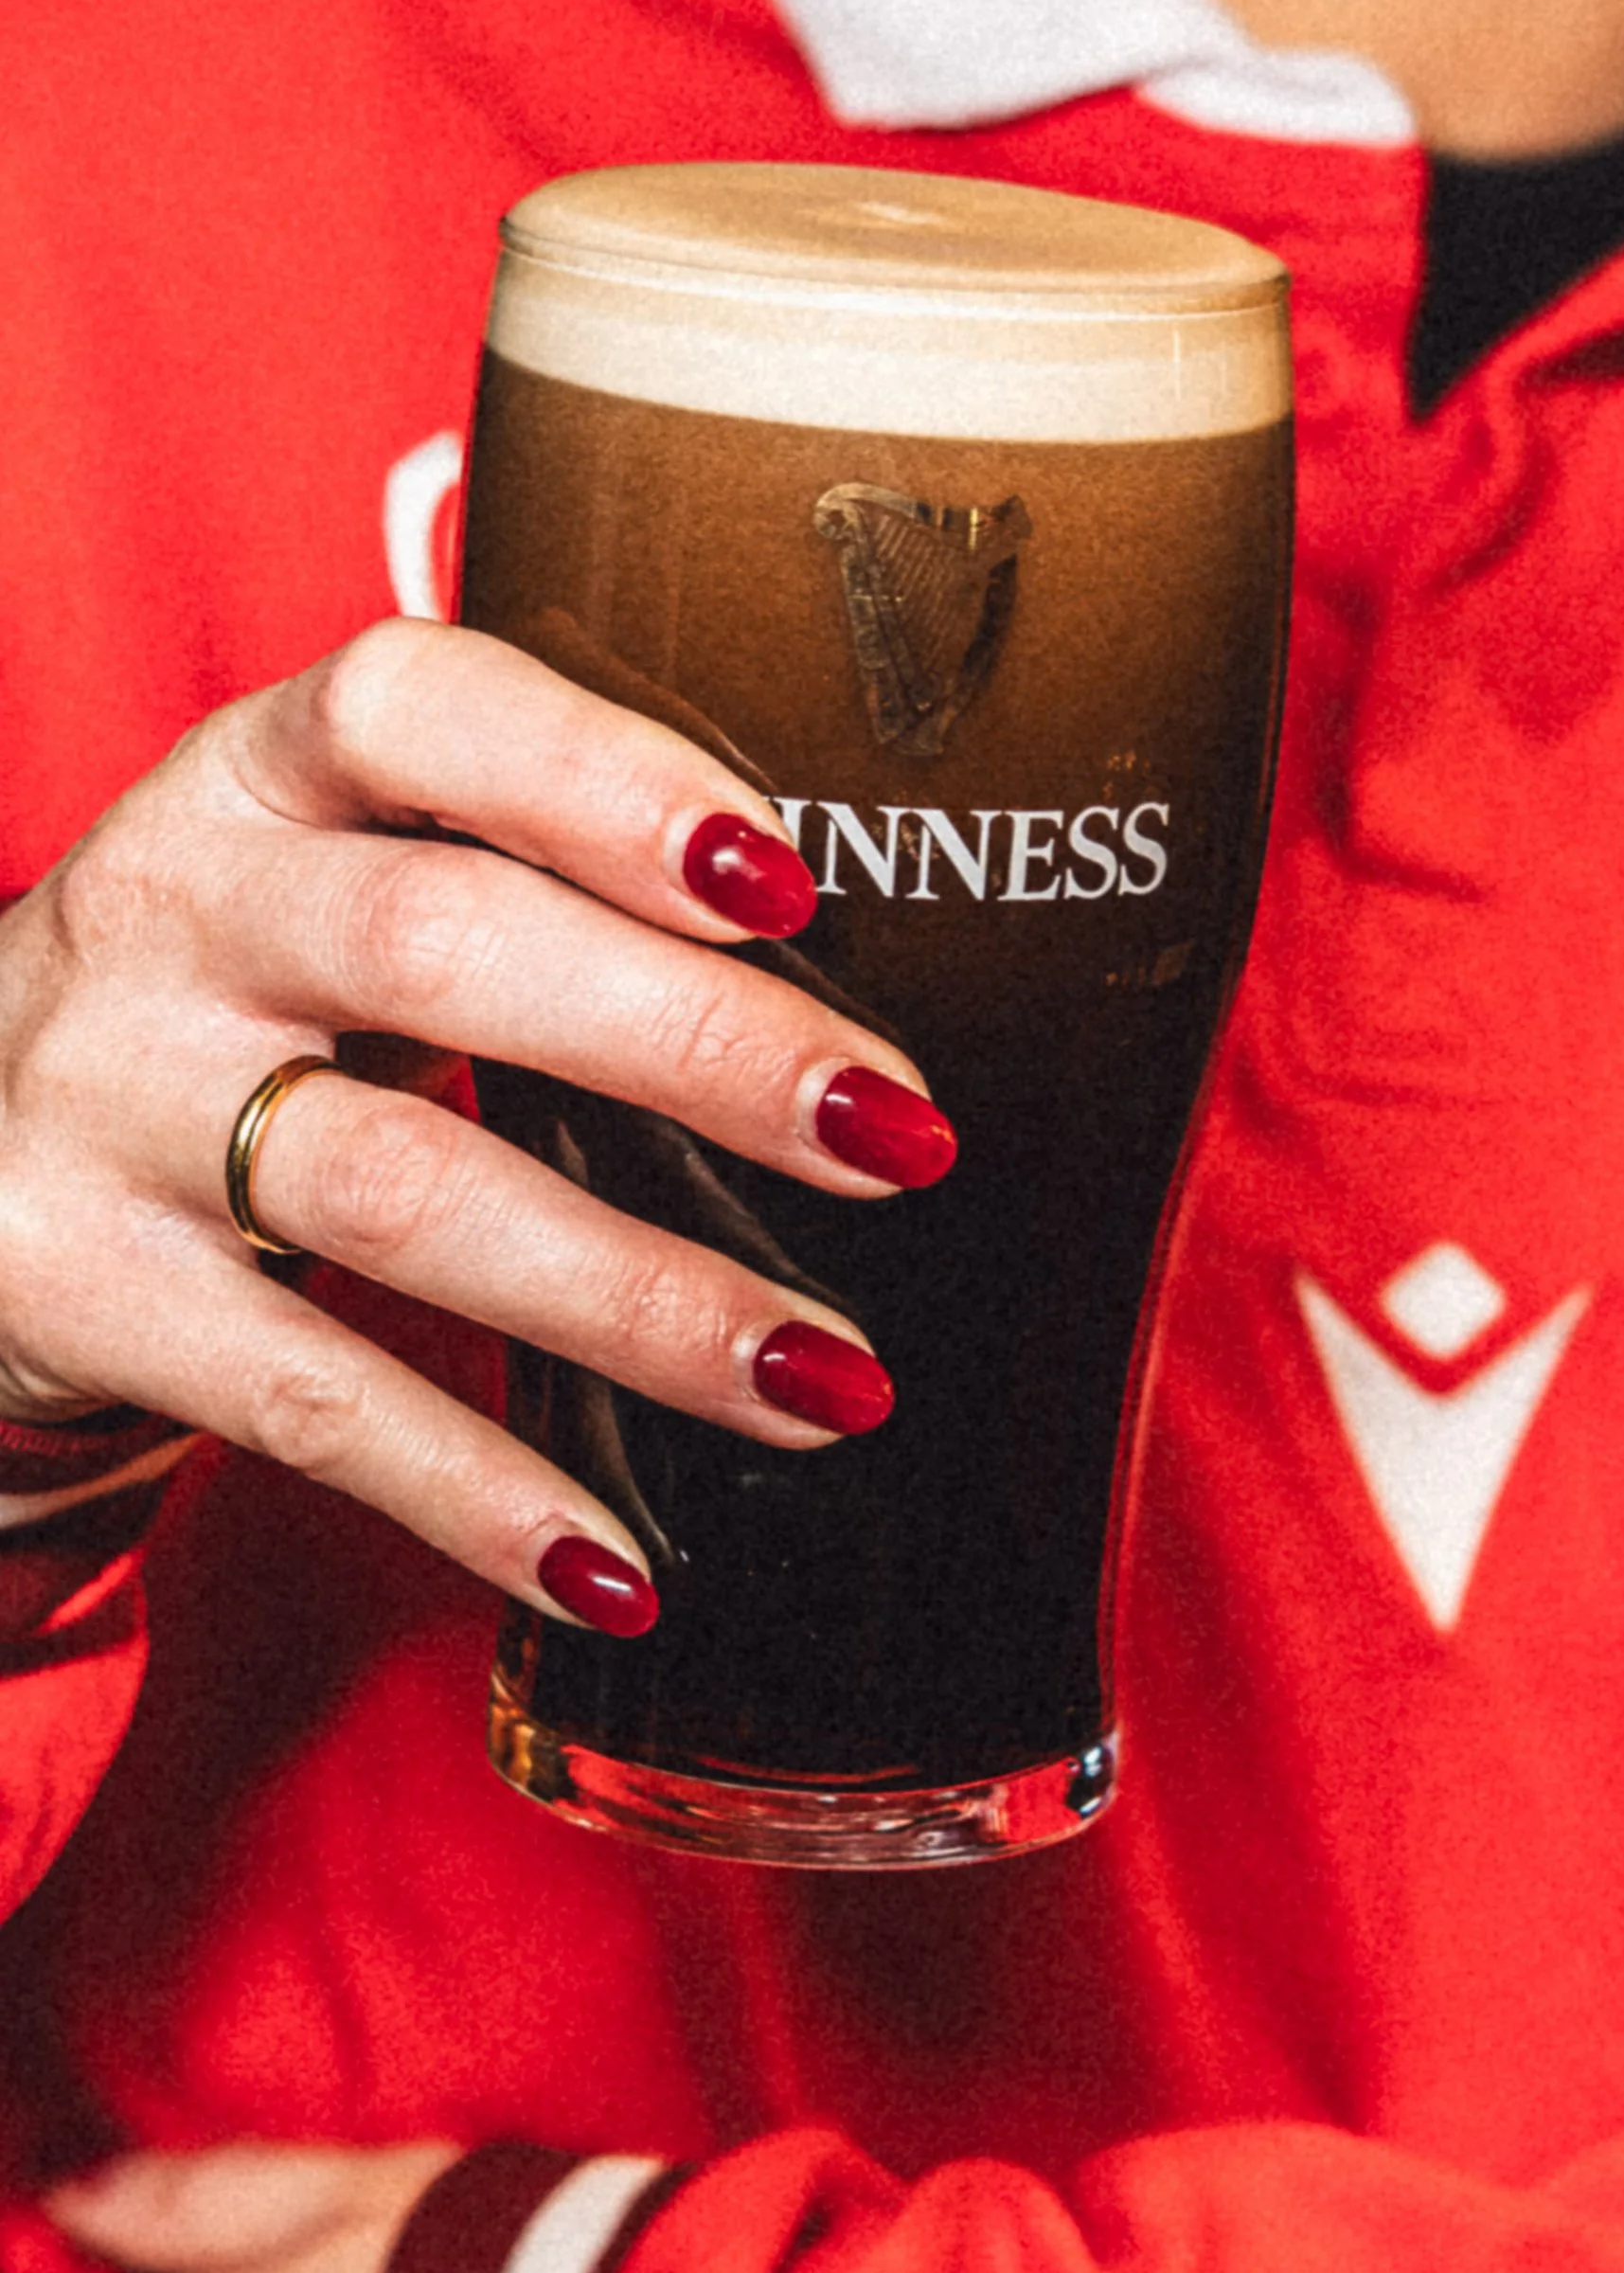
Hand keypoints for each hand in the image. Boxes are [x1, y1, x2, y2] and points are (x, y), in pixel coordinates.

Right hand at [0, 622, 943, 1612]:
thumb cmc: (233, 1011)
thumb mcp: (329, 895)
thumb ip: (529, 899)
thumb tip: (844, 1029)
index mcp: (256, 780)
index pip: (411, 706)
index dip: (601, 776)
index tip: (784, 874)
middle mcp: (165, 916)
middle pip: (437, 949)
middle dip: (695, 1043)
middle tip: (893, 1138)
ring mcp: (103, 1107)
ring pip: (398, 1190)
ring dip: (639, 1295)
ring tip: (827, 1379)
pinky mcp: (79, 1293)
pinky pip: (306, 1400)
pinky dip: (479, 1489)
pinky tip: (620, 1565)